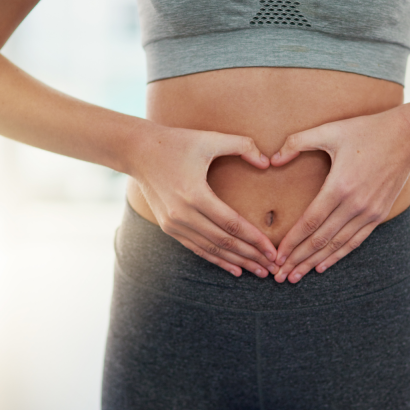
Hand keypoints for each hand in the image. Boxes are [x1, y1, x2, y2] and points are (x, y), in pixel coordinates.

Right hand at [128, 122, 277, 277]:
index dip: (255, 239)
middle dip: (251, 257)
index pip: (232, 224)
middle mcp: (183, 214)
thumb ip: (243, 145)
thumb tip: (267, 162)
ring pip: (211, 250)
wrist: (137, 151)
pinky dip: (217, 260)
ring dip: (237, 262)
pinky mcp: (168, 227)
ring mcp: (174, 224)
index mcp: (195, 194)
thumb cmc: (177, 142)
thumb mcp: (210, 138)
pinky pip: (197, 248)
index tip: (273, 251)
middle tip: (273, 268)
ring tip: (259, 271)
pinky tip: (235, 269)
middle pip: (224, 242)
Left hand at [270, 108, 409, 282]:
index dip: (291, 242)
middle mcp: (354, 205)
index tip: (276, 256)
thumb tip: (272, 159)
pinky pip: (354, 241)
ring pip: (336, 245)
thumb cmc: (365, 130)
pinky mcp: (378, 215)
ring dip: (314, 263)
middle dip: (297, 260)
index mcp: (339, 186)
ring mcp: (369, 212)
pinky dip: (337, 255)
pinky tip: (322, 266)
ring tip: (295, 277)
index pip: (310, 222)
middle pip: (320, 240)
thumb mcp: (329, 130)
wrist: (408, 137)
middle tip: (278, 275)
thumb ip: (297, 143)